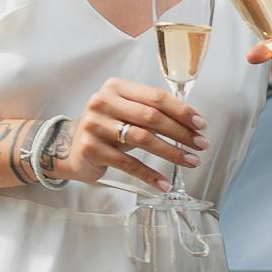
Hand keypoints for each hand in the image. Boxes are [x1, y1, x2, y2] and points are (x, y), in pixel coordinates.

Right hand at [58, 77, 206, 188]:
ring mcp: (95, 125)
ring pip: (142, 139)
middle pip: (152, 117)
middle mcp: (103, 102)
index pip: (156, 97)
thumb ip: (151, 112)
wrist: (70, 147)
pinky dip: (149, 175)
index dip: (182, 111)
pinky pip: (128, 164)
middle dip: (181, 133)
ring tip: (191, 162)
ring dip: (171, 152)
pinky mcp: (91, 149)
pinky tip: (164, 183)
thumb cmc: (107, 129)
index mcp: (116, 87)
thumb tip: (191, 124)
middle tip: (201, 145)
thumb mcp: (126, 113)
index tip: (201, 125)